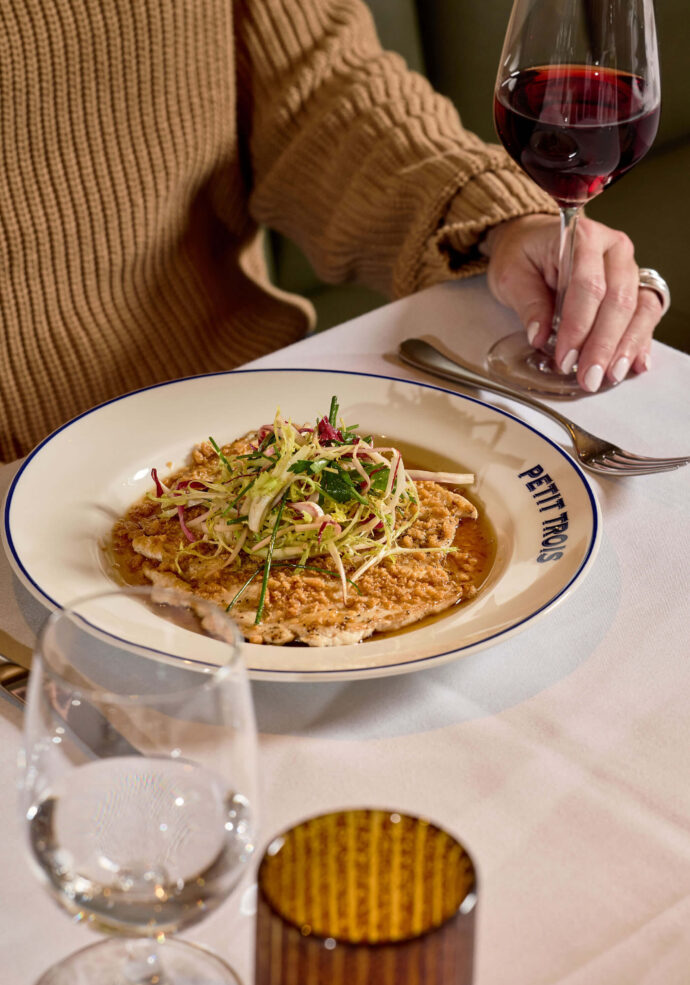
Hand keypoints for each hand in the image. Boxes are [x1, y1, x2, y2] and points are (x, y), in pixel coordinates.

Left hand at [482, 213, 662, 391]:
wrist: (532, 240)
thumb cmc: (522, 253)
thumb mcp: (512, 276)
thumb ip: (529, 305)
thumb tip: (540, 337)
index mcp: (583, 237)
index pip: (588, 286)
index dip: (578, 326)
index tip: (565, 357)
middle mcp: (614, 249)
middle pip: (618, 300)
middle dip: (603, 344)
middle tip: (589, 376)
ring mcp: (628, 267)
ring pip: (639, 308)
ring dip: (626, 346)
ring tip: (610, 375)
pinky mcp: (634, 286)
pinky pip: (647, 313)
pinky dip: (641, 340)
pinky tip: (635, 364)